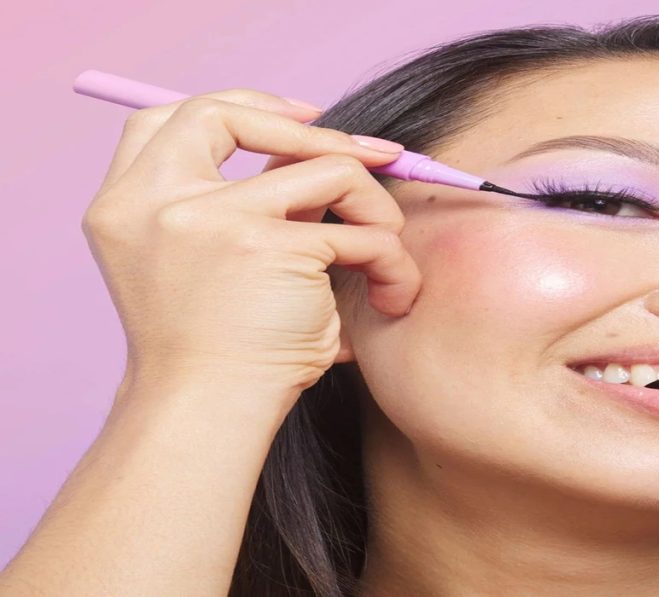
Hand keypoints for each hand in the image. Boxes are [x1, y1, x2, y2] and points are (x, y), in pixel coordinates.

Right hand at [81, 89, 420, 403]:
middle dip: (317, 130)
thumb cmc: (217, 353)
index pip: (177, 118)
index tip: (304, 122)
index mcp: (127, 203)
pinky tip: (393, 296)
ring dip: (375, 206)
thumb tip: (316, 154)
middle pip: (231, 113)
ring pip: (328, 168)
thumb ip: (238, 207)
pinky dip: (392, 262)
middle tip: (375, 157)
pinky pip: (362, 232)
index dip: (246, 108)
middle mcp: (155, 200)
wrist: (208, 414)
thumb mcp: (202, 266)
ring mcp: (210, 217)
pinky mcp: (269, 245)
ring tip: (386, 254)